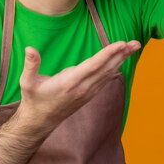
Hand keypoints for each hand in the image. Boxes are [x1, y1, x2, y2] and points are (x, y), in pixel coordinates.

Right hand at [17, 41, 140, 125]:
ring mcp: (87, 93)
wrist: (39, 121)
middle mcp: (82, 88)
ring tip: (133, 47)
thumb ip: (30, 64)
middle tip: (136, 42)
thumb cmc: (33, 99)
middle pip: (106, 68)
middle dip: (121, 54)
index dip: (108, 53)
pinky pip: (105, 80)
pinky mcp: (88, 95)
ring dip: (121, 60)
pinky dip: (114, 69)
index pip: (93, 65)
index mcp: (70, 82)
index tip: (121, 43)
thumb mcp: (27, 82)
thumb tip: (29, 48)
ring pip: (108, 74)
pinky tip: (120, 61)